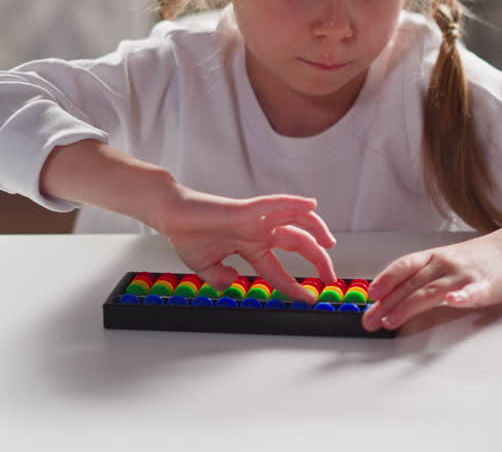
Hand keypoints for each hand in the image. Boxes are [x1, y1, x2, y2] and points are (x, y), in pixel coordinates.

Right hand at [152, 184, 337, 304]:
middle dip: (318, 260)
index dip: (295, 286)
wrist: (171, 216)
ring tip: (330, 244)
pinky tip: (310, 204)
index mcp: (251, 247)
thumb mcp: (206, 268)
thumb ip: (221, 279)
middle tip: (330, 277)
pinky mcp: (247, 208)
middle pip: (299, 243)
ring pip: (296, 220)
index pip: (279, 269)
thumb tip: (234, 283)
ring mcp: (255, 219)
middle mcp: (258, 232)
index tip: (309, 298)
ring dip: (317, 229)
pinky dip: (295, 202)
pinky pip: (276, 203)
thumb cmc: (187, 235)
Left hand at [362, 235, 501, 332]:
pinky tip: (454, 300)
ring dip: (410, 305)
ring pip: (433, 291)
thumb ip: (421, 279)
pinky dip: (463, 296)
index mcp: (434, 257)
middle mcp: (445, 264)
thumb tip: (392, 299)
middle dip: (388, 304)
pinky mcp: (486, 287)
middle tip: (371, 321)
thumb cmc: (475, 260)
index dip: (385, 279)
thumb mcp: (444, 263)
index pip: (404, 266)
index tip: (371, 295)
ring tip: (393, 319)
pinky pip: (473, 292)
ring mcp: (464, 275)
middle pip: (412, 284)